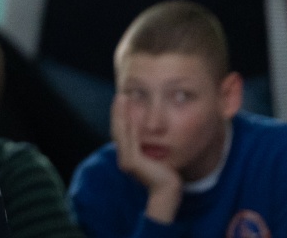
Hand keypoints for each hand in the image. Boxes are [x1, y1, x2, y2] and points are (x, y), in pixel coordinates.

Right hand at [111, 94, 180, 223]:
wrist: (169, 190)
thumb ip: (153, 146)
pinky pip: (129, 139)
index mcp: (128, 155)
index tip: (123, 100)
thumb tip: (156, 132)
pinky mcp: (131, 162)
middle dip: (118, 112)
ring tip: (123, 99)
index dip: (120, 115)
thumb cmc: (167, 174)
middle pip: (117, 129)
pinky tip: (131, 113)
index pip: (121, 131)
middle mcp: (123, 157)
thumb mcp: (157, 156)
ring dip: (121, 114)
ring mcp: (126, 160)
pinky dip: (128, 125)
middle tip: (121, 95)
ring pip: (121, 132)